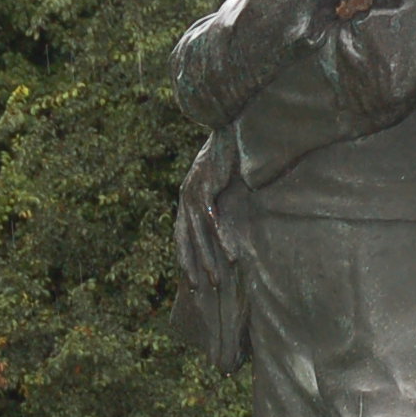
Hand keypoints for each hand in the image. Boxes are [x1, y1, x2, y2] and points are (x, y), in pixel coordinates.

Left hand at [175, 134, 234, 289]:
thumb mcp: (223, 183)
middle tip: (200, 288)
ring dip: (208, 258)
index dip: (186, 257)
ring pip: (199, 234)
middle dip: (193, 265)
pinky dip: (221, 239)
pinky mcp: (205, 186)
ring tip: (217, 279)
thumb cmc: (232, 156)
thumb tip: (227, 222)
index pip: (183, 234)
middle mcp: (185, 197)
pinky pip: (213, 220)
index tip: (193, 278)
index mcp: (187, 198)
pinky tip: (231, 256)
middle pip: (186, 239)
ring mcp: (192, 191)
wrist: (232, 127)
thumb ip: (221, 202)